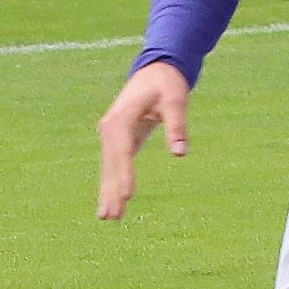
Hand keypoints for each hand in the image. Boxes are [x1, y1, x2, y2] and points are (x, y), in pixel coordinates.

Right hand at [97, 61, 190, 220]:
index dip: (125, 174)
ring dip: (108, 192)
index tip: (127, 195)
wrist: (155, 70)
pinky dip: (112, 183)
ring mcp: (111, 134)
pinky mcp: (117, 139)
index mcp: (121, 117)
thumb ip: (177, 125)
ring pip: (108, 167)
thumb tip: (180, 153)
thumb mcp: (176, 99)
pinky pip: (113, 164)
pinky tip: (112, 202)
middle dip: (112, 190)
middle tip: (113, 216)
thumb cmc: (166, 83)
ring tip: (107, 217)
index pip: (122, 151)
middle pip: (111, 163)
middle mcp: (110, 128)